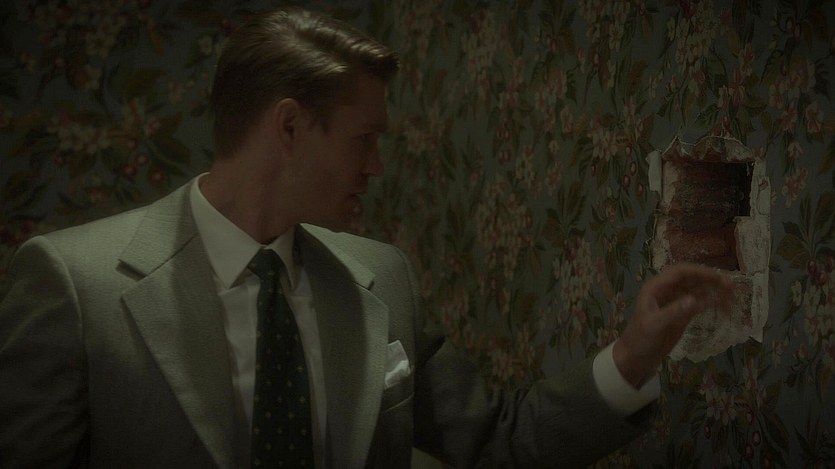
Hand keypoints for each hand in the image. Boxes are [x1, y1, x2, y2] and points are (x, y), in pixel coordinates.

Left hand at [613, 263, 734, 387]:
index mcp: (656, 288)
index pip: (680, 272)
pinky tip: (724, 307)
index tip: (719, 278)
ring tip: (732, 296)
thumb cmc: (641, 340)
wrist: (636, 359)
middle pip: (691, 279)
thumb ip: (674, 312)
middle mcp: (666, 291)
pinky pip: (698, 304)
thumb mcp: (655, 326)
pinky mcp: (682, 314)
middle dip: (710, 280)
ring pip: (697, 290)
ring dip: (714, 291)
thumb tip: (696, 300)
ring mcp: (675, 302)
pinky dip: (711, 303)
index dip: (700, 272)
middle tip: (731, 287)